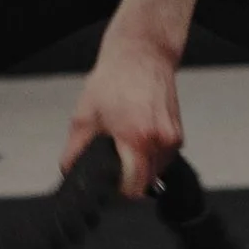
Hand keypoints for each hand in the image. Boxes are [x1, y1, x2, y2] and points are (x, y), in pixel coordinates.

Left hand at [61, 25, 183, 201]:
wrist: (141, 55)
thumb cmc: (115, 79)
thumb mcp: (84, 117)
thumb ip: (75, 152)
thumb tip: (70, 172)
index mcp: (136, 138)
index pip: (132, 188)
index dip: (117, 192)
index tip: (108, 187)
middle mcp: (159, 141)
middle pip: (145, 183)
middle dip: (127, 180)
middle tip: (112, 164)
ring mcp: (172, 139)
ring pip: (155, 173)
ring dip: (140, 168)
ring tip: (125, 144)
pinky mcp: (178, 135)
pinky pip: (163, 159)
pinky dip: (149, 156)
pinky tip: (137, 137)